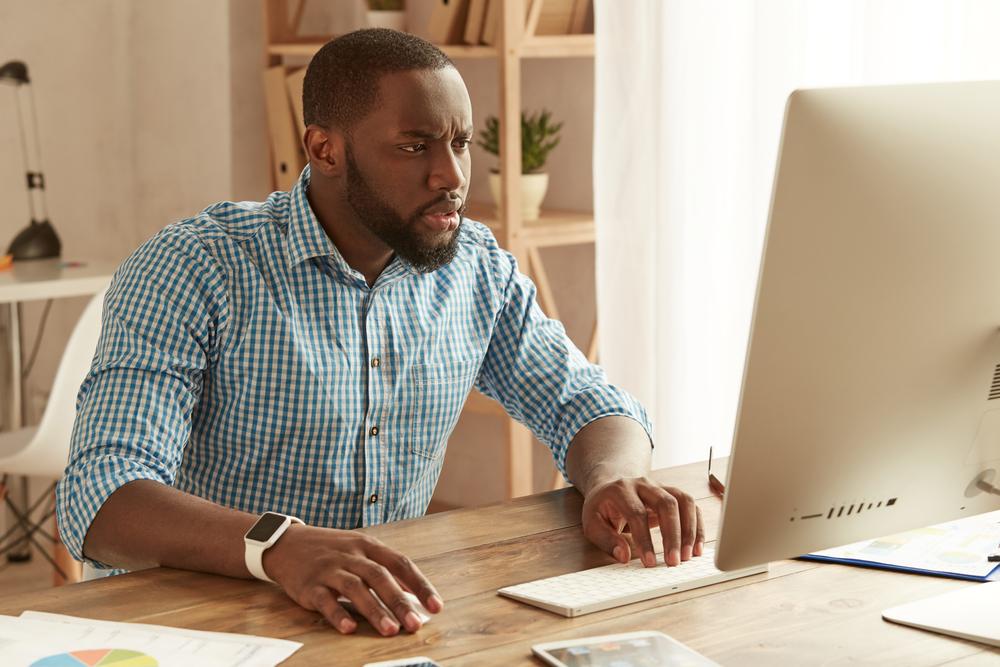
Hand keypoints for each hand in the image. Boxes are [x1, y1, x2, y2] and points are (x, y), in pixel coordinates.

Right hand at [262, 525, 442, 635]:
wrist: (287, 543)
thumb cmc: (331, 549)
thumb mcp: (360, 549)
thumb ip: (385, 569)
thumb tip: (414, 593)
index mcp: (369, 546)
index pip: (400, 563)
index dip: (420, 585)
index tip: (436, 606)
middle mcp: (351, 555)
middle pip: (380, 576)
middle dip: (399, 601)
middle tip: (414, 624)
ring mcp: (329, 569)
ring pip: (355, 588)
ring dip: (374, 610)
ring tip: (390, 630)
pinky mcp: (309, 585)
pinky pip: (324, 600)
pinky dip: (337, 614)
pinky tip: (348, 628)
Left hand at [581, 477, 704, 566]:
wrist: (610, 487)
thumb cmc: (602, 507)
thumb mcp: (592, 523)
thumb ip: (605, 540)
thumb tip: (623, 556)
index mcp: (621, 490)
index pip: (637, 513)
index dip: (645, 539)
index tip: (650, 562)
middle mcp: (643, 484)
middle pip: (666, 504)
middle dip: (674, 535)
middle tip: (674, 562)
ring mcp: (660, 486)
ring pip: (684, 501)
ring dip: (690, 530)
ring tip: (689, 556)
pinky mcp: (672, 493)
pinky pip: (691, 506)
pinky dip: (697, 526)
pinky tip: (697, 547)